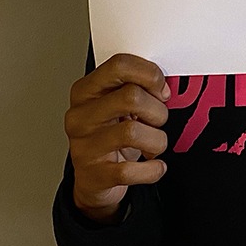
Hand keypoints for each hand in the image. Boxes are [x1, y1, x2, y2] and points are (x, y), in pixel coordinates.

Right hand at [64, 53, 169, 222]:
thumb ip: (136, 88)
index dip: (149, 74)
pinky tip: (156, 166)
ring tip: (154, 144)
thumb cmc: (111, 134)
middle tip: (157, 120)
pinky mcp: (95, 175)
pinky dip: (153, 169)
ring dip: (157, 140)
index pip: (119, 65)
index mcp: (85, 91)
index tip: (162, 88)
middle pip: (131, 97)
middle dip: (157, 110)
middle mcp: (80, 116)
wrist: (95, 179)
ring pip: (133, 132)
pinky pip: (131, 170)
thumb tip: (164, 86)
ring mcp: (85, 146)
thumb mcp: (117, 105)